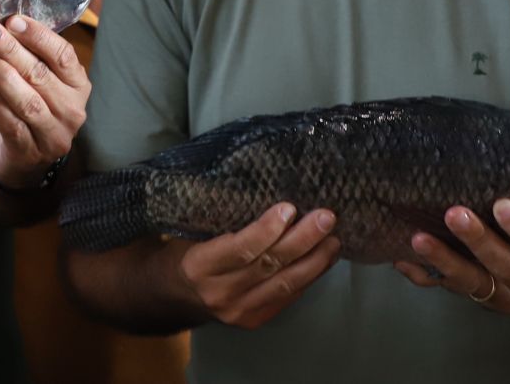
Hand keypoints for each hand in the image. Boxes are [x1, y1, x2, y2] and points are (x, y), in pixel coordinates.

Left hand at [0, 15, 90, 186]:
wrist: (24, 157)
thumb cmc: (31, 105)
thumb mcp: (39, 80)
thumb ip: (29, 55)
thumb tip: (1, 25)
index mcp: (78, 85)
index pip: (64, 56)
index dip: (38, 36)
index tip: (12, 20)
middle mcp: (72, 110)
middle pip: (41, 75)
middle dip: (10, 50)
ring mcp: (54, 134)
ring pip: (27, 101)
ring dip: (1, 75)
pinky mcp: (30, 151)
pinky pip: (10, 123)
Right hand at [177, 203, 342, 328]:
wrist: (175, 294)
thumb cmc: (185, 249)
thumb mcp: (193, 230)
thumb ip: (223, 218)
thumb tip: (267, 189)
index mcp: (199, 265)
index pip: (239, 249)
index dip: (266, 230)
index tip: (289, 208)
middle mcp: (220, 293)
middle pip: (269, 266)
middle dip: (302, 241)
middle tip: (326, 218)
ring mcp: (239, 311)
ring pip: (284, 285)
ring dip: (314, 261)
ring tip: (334, 240)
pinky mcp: (254, 320)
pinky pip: (287, 297)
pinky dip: (308, 277)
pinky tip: (323, 259)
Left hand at [393, 199, 509, 313]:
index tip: (502, 205)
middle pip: (503, 267)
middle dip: (477, 241)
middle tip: (454, 214)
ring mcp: (498, 297)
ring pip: (469, 281)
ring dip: (442, 260)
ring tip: (418, 239)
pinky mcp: (472, 298)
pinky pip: (443, 288)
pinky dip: (421, 274)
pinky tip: (401, 258)